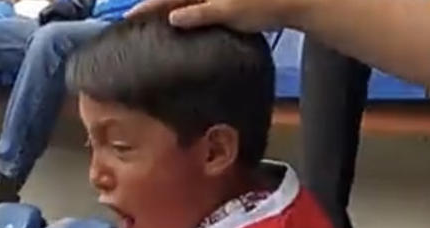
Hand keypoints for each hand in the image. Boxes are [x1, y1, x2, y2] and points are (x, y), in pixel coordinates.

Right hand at [126, 0, 297, 30]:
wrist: (298, 0)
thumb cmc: (264, 5)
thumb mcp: (228, 11)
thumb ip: (199, 14)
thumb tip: (173, 18)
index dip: (149, 5)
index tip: (131, 17)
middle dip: (158, 6)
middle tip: (137, 20)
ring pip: (189, 0)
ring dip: (173, 9)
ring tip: (155, 22)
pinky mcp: (229, 3)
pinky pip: (202, 4)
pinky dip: (191, 11)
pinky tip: (183, 21)